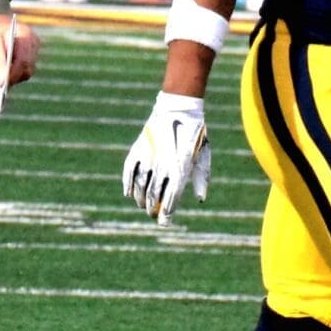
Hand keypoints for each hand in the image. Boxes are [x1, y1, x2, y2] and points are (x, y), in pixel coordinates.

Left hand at [0, 13, 38, 86]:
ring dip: (12, 78)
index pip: (24, 60)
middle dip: (13, 77)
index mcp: (26, 36)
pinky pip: (22, 72)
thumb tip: (1, 83)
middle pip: (27, 68)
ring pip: (26, 73)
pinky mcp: (28, 59)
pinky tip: (1, 75)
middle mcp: (33, 44)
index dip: (13, 74)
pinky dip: (12, 75)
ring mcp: (32, 52)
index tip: (1, 84)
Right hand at [123, 91, 210, 223]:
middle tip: (153, 215)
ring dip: (140, 199)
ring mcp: (148, 158)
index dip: (166, 214)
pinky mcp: (138, 150)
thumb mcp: (203, 156)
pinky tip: (129, 194)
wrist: (178, 108)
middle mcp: (162, 167)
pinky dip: (127, 185)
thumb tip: (200, 198)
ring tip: (142, 205)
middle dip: (153, 209)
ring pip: (139, 187)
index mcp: (180, 170)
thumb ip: (201, 178)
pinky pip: (129, 172)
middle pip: (154, 196)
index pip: (170, 200)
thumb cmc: (194, 134)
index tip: (164, 222)